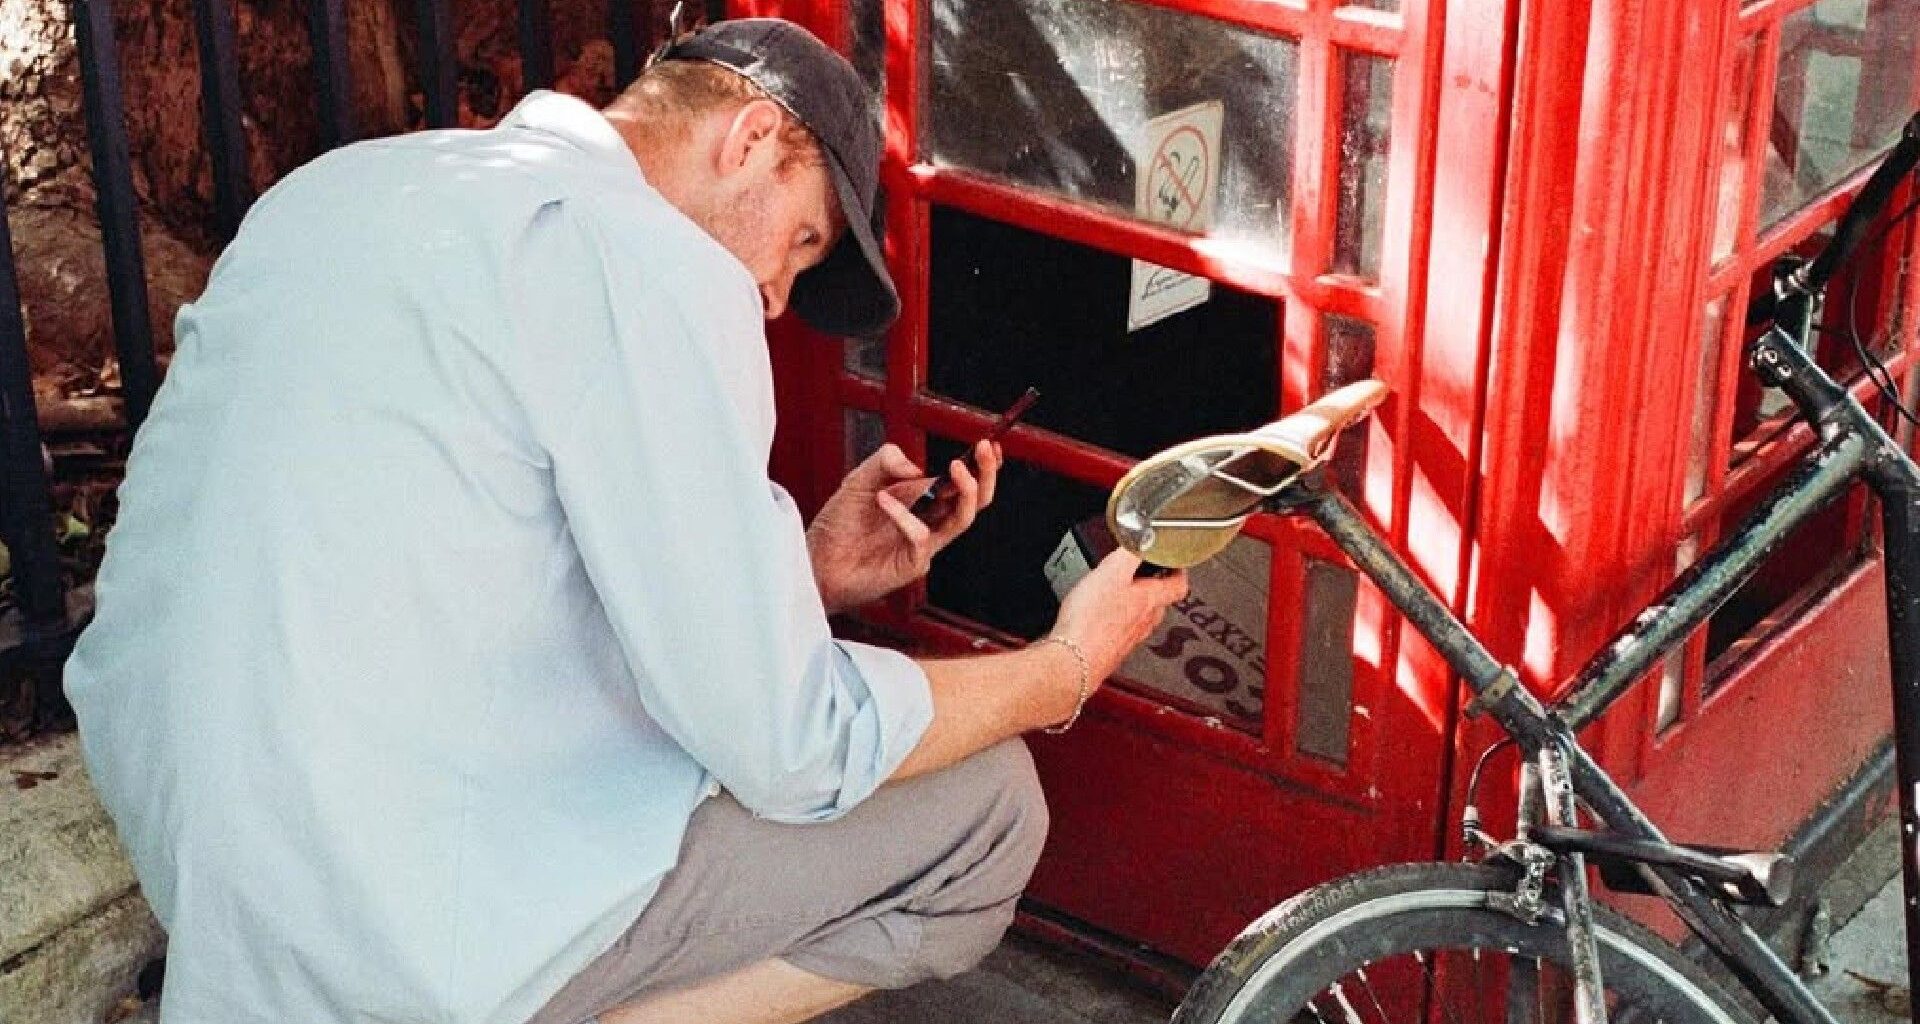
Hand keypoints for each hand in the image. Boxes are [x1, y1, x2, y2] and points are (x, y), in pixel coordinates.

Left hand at [806, 441, 1001, 612]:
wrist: (814, 562)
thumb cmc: (838, 526)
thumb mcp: (858, 480)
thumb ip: (884, 462)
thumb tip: (916, 466)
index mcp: (921, 501)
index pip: (961, 483)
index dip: (980, 465)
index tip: (988, 444)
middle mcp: (928, 522)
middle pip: (973, 501)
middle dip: (985, 474)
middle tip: (983, 449)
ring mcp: (923, 545)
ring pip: (962, 520)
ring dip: (965, 491)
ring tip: (954, 467)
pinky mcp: (911, 565)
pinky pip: (921, 537)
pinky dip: (905, 516)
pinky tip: (881, 500)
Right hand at [1050, 550, 1188, 683]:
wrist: (1073, 660)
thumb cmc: (1091, 621)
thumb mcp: (1111, 572)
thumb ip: (1131, 552)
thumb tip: (1145, 538)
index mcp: (1150, 600)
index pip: (1178, 585)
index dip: (1178, 570)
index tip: (1173, 560)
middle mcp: (1145, 622)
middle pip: (1159, 602)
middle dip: (1152, 586)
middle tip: (1141, 573)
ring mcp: (1129, 639)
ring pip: (1140, 618)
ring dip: (1133, 605)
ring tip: (1118, 593)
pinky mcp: (1112, 650)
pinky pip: (1120, 632)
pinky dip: (1115, 622)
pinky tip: (1098, 618)